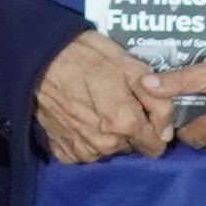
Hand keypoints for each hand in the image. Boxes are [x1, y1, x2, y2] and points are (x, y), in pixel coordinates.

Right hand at [29, 30, 169, 165]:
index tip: (144, 111)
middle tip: (115, 101)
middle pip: (131, 147)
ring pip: (108, 150)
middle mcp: (105, 145)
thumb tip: (167, 131)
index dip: (155, 129)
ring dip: (107, 135)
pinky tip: (78, 116)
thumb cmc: (86, 54)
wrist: (38, 58)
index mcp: (125, 124)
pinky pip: (84, 151)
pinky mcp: (62, 151)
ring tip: (94, 106)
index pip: (155, 147)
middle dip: (130, 129)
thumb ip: (156, 101)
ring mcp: (81, 150)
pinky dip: (85, 138)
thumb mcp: (130, 66)